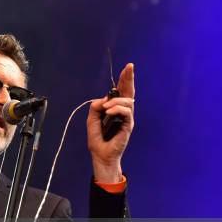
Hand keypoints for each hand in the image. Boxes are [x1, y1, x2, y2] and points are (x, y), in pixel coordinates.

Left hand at [86, 63, 134, 182]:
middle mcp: (122, 112)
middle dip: (128, 79)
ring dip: (115, 101)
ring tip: (106, 108)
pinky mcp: (128, 125)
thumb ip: (96, 107)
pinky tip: (109, 112)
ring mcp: (127, 118)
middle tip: (129, 67)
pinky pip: (126, 112)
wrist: (101, 154)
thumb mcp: (92, 120)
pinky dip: (117, 109)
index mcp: (114, 109)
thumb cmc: (97, 139)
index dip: (123, 80)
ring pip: (127, 101)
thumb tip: (104, 100)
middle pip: (128, 92)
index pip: (120, 92)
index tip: (127, 68)